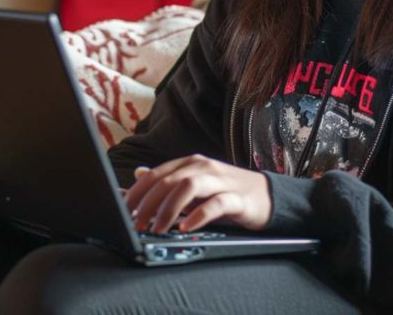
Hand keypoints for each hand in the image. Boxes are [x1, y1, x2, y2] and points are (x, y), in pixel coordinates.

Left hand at [124, 155, 271, 233]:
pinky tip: (186, 228)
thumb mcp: (195, 186)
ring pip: (188, 186)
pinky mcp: (238, 198)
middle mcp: (203, 167)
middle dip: (148, 203)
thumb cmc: (227, 192)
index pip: (156, 174)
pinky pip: (216, 203)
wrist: (268, 196)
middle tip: (136, 225)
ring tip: (157, 229)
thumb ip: (169, 181)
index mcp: (190, 163)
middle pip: (168, 180)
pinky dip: (198, 215)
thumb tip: (139, 174)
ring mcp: (221, 180)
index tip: (124, 212)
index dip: (137, 193)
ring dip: (168, 208)